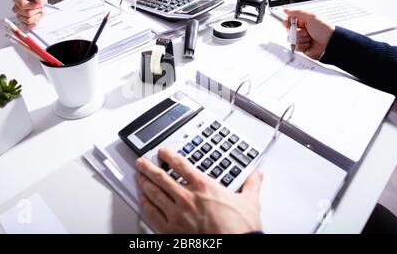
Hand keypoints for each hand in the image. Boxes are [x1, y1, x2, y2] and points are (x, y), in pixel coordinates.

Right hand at [12, 0, 46, 29]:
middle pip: (27, 13)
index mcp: (17, 0)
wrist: (37, 4)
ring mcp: (19, 17)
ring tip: (39, 12)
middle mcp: (16, 9)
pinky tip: (37, 19)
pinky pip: (28, 27)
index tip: (38, 4)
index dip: (32, 5)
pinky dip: (34, 24)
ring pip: (28, 20)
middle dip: (37, 11)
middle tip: (41, 8)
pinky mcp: (23, 23)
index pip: (22, 4)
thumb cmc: (36, 0)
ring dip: (37, 17)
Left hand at [136, 148, 262, 233]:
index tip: (162, 152)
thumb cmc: (240, 228)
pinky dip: (145, 205)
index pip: (180, 165)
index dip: (168, 156)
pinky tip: (142, 201)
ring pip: (154, 194)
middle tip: (141, 163)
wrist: (236, 247)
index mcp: (204, 186)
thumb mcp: (250, 201)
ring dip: (144, 184)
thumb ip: (251, 184)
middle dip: (148, 168)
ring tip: (139, 178)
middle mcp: (187, 197)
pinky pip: (153, 214)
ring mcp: (177, 213)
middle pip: (161, 177)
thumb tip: (257, 175)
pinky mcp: (172, 230)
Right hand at [283, 9, 334, 59]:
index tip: (290, 24)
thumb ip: (296, 12)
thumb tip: (285, 9)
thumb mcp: (311, 17)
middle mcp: (301, 29)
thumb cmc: (324, 29)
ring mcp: (301, 39)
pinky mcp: (302, 47)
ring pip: (291, 40)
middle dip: (296, 32)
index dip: (287, 23)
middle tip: (305, 31)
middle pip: (288, 31)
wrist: (330, 43)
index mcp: (302, 21)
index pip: (288, 21)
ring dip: (300, 39)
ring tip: (309, 38)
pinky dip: (302, 46)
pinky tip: (309, 44)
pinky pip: (295, 47)